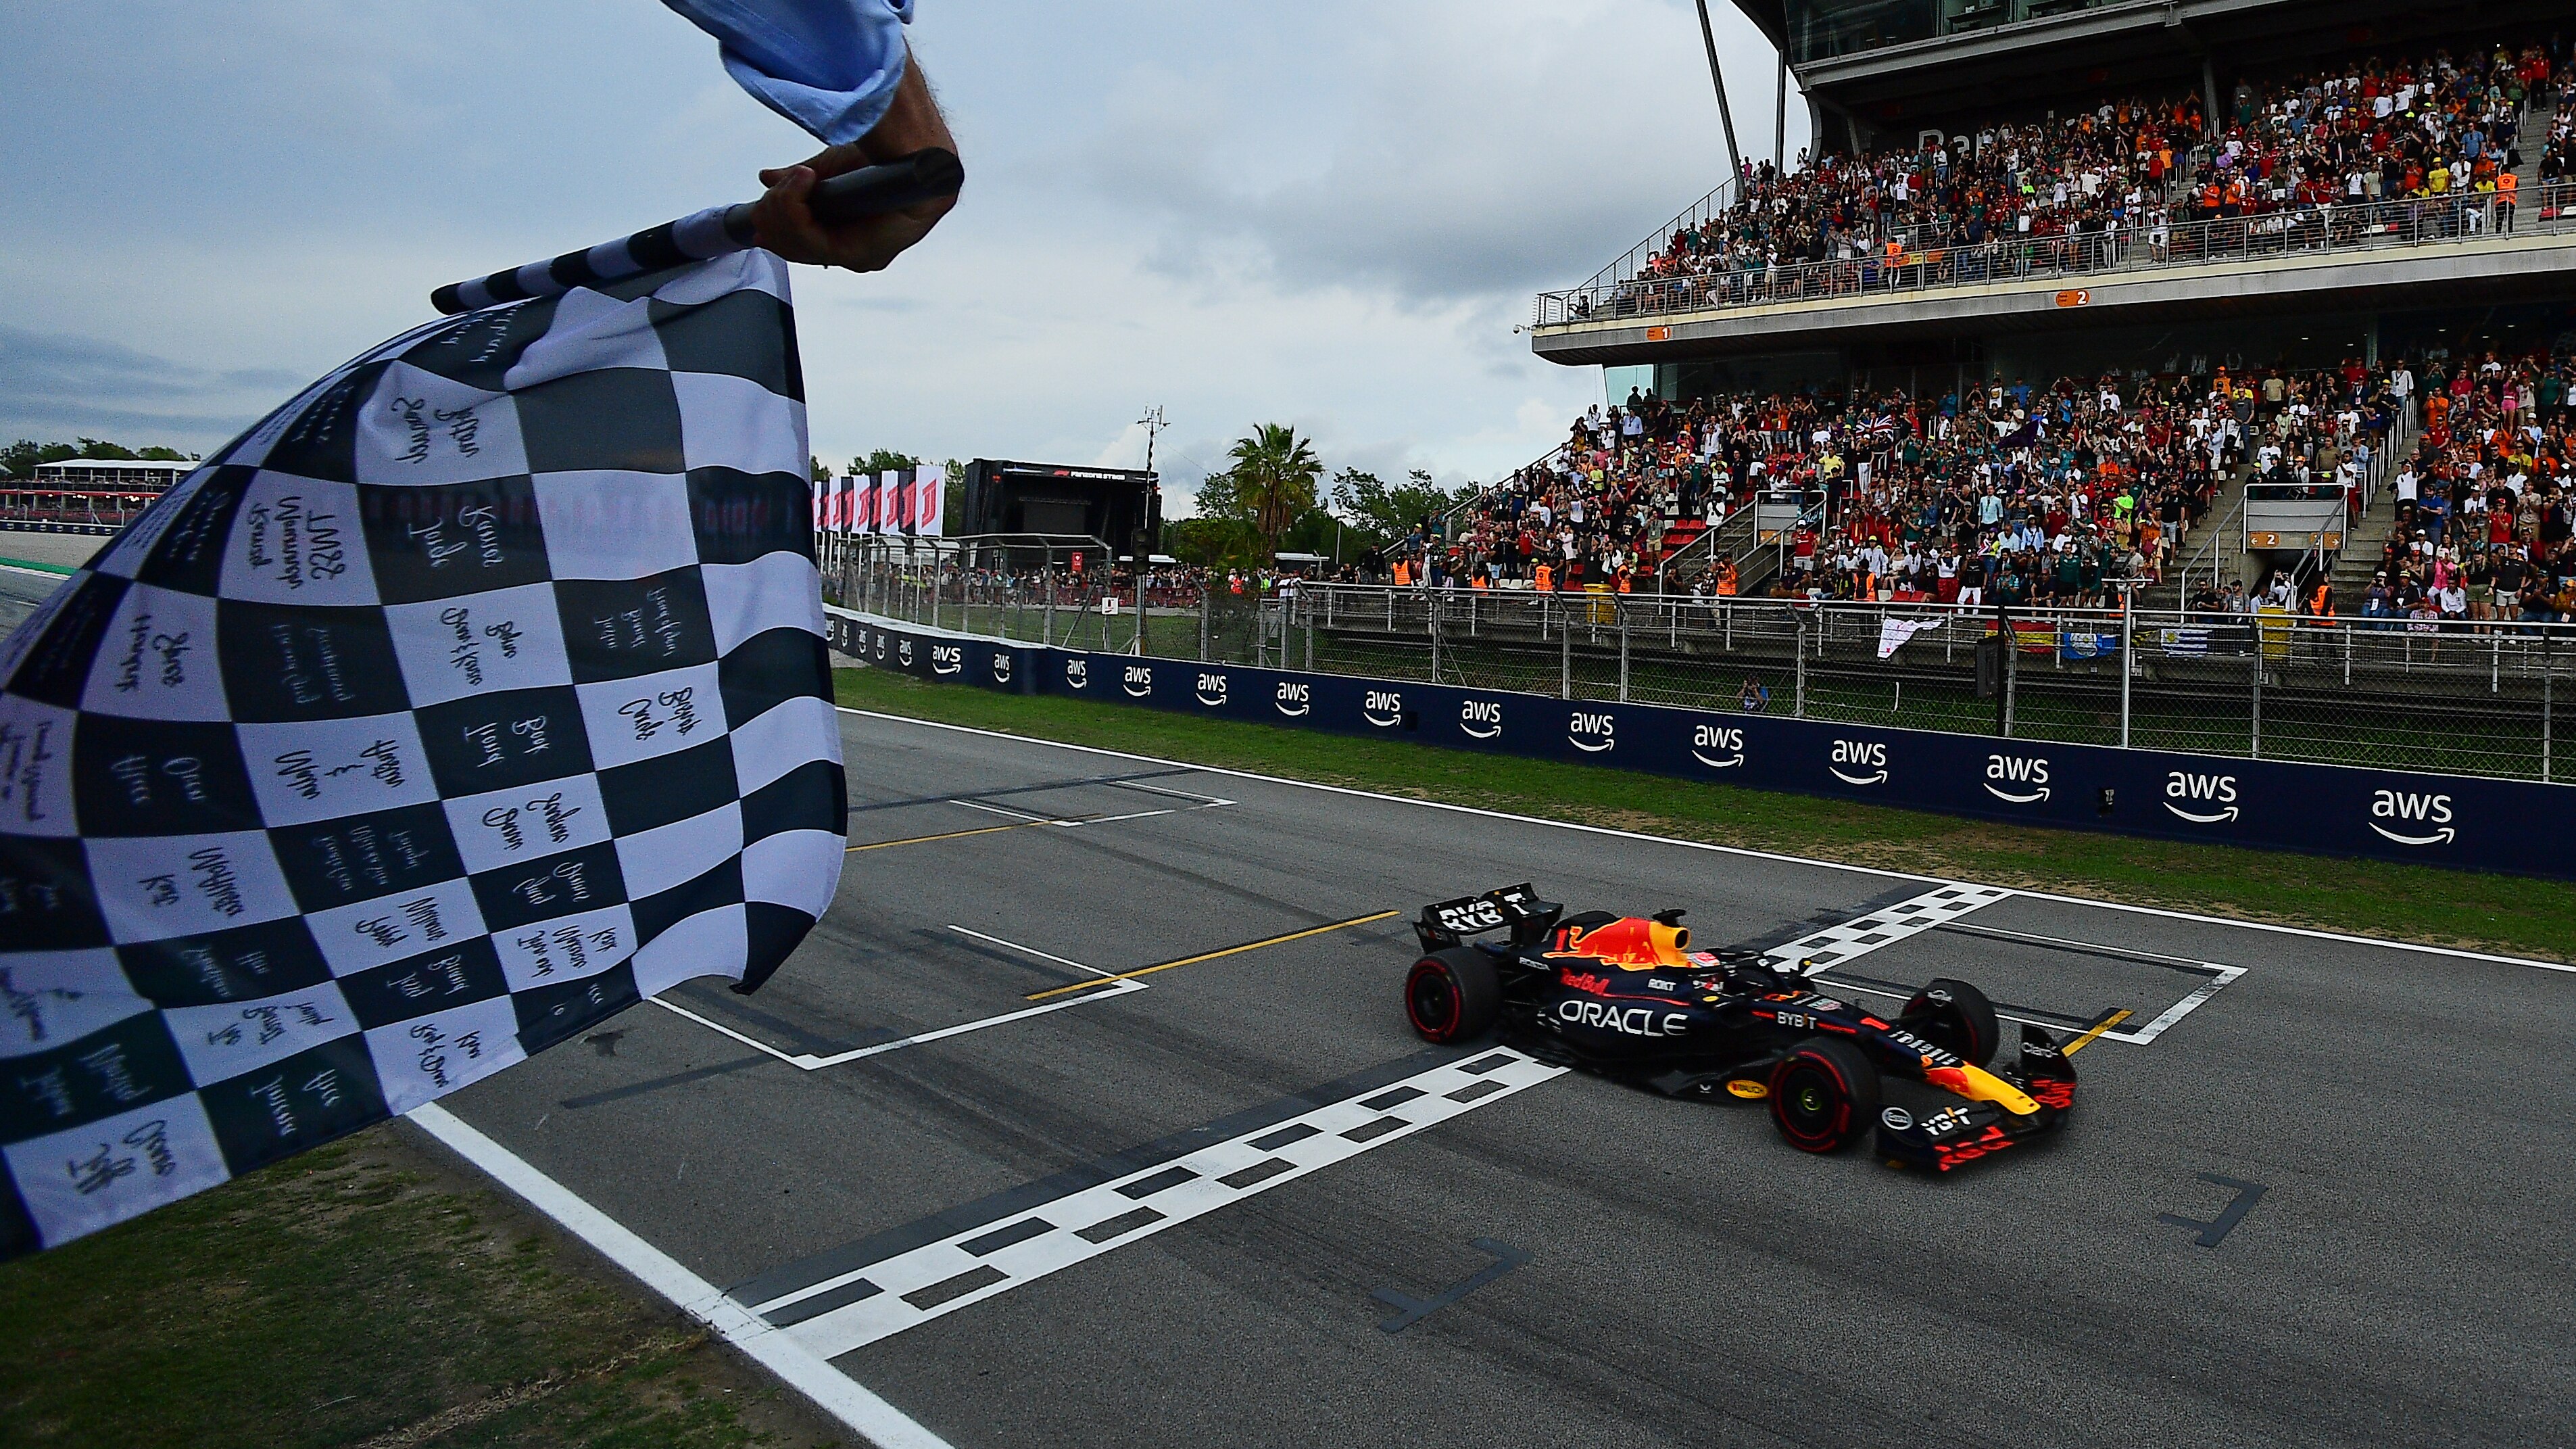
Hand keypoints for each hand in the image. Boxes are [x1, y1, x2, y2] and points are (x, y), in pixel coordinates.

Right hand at [750, 43, 955, 272]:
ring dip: (785, 206)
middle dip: (775, 214)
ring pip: (800, 245)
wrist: (917, 147)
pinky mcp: (867, 253)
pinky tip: (806, 180)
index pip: (800, 248)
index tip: (756, 217)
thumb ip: (797, 184)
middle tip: (777, 185)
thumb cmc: (884, 154)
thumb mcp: (829, 169)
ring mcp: (862, 257)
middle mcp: (858, 254)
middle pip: (794, 249)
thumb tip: (767, 179)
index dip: (775, 232)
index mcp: (851, 239)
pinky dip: (798, 208)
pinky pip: (815, 242)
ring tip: (800, 176)